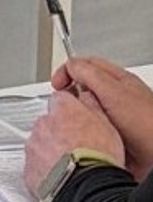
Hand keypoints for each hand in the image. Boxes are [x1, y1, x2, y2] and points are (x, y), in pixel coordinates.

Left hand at [24, 91, 125, 196]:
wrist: (86, 187)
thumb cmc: (99, 158)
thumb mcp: (108, 125)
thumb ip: (93, 107)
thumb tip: (87, 98)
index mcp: (63, 111)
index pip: (60, 99)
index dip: (70, 108)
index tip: (75, 116)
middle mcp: (42, 126)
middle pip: (47, 123)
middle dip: (58, 131)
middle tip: (77, 145)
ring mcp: (32, 147)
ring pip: (39, 144)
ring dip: (50, 150)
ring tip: (70, 163)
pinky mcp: (28, 169)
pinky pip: (34, 165)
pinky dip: (44, 169)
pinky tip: (60, 175)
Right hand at [55, 57, 152, 179]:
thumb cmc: (147, 123)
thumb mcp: (113, 92)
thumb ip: (90, 74)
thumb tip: (70, 66)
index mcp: (116, 80)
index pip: (84, 65)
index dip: (67, 71)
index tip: (57, 85)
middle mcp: (113, 96)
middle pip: (81, 87)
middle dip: (69, 95)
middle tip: (65, 104)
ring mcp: (110, 115)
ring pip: (81, 109)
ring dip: (74, 115)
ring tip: (75, 122)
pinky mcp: (107, 133)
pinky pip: (85, 128)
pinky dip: (79, 131)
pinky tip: (82, 135)